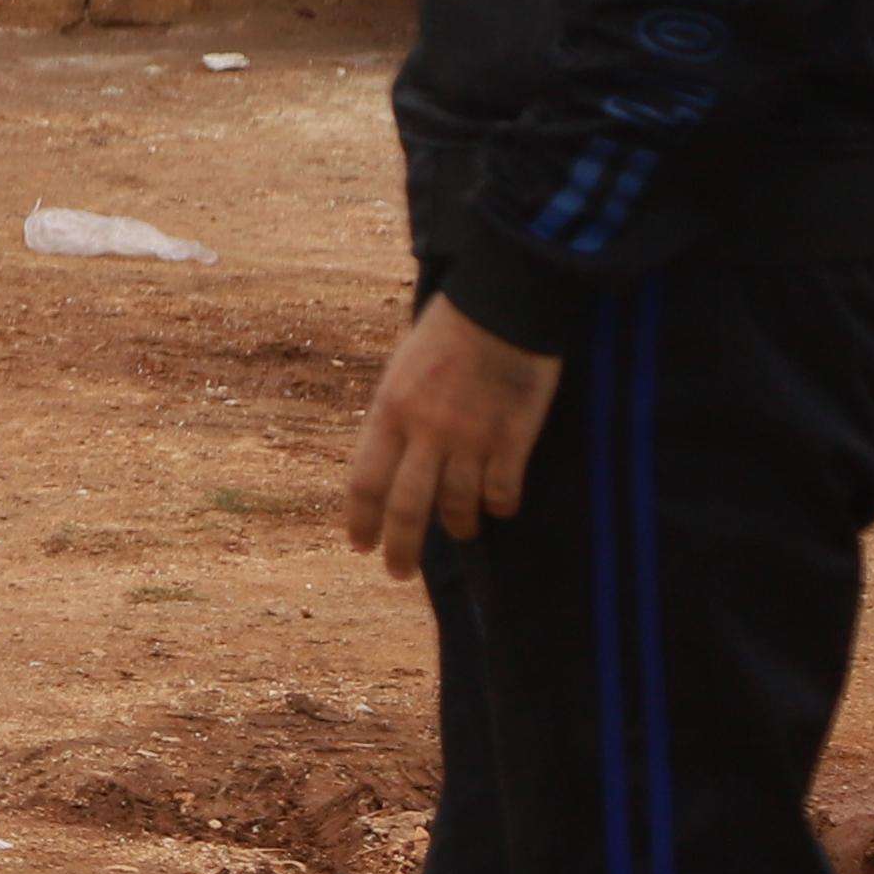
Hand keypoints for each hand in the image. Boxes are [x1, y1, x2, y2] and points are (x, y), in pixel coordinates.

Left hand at [342, 296, 561, 577]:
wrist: (503, 301)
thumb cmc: (451, 327)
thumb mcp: (403, 367)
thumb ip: (398, 412)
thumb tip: (395, 451)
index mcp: (390, 411)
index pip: (365, 482)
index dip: (361, 520)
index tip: (360, 545)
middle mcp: (426, 433)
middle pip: (406, 509)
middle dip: (400, 549)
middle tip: (398, 572)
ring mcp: (471, 439)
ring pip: (458, 506)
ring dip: (458, 526)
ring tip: (461, 532)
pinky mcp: (513, 438)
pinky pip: (503, 491)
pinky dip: (500, 505)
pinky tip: (500, 508)